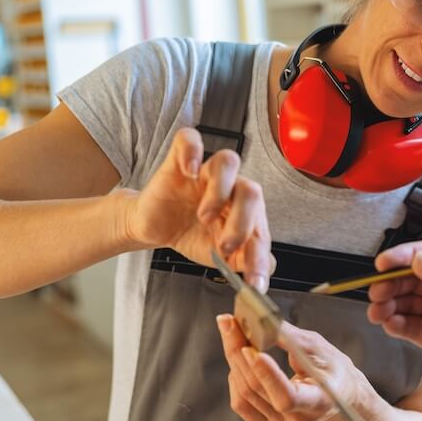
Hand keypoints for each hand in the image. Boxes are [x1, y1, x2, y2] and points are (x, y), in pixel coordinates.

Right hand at [124, 128, 272, 288]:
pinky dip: (191, 152)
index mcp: (246, 211)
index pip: (261, 227)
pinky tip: (189, 172)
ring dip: (219, 192)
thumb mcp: (217, 257)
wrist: (155, 228)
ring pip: (228, 161)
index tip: (253, 280)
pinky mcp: (180, 162)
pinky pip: (189, 140)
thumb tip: (266, 273)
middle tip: (224, 244)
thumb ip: (242, 262)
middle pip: (251, 191)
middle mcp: (232, 187)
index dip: (259, 255)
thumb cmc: (191, 235)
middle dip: (242, 223)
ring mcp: (207, 172)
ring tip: (204, 216)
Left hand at [217, 315, 363, 420]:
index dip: (266, 375)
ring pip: (244, 394)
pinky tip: (241, 361)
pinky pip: (240, 404)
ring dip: (234, 361)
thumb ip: (290, 338)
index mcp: (319, 401)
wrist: (338, 392)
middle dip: (239, 352)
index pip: (287, 397)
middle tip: (229, 324)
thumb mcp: (318, 347)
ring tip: (235, 336)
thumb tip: (262, 324)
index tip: (250, 349)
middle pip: (258, 389)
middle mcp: (300, 420)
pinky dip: (236, 377)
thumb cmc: (331, 368)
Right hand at [366, 240, 421, 397]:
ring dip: (389, 304)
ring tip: (377, 309)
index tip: (382, 263)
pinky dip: (396, 324)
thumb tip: (419, 259)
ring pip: (407, 301)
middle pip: (412, 278)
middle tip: (376, 291)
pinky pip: (410, 326)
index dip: (403, 257)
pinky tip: (388, 323)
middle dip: (391, 283)